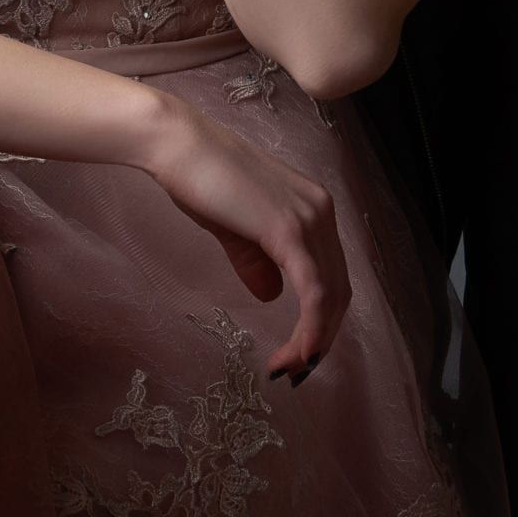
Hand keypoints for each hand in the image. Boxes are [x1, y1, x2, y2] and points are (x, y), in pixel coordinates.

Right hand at [136, 87, 349, 381]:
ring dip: (314, 340)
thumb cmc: (199, 178)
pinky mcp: (289, 231)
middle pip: (339, 289)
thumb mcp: (234, 228)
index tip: (298, 349)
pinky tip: (293, 353)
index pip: (331, 272)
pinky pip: (313, 293)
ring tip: (289, 369)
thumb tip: (271, 295)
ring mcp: (310, 220)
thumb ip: (257, 260)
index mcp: (313, 207)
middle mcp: (322, 212)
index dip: (320, 316)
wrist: (178, 146)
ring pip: (330, 296)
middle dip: (321, 335)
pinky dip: (309, 329)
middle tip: (295, 370)